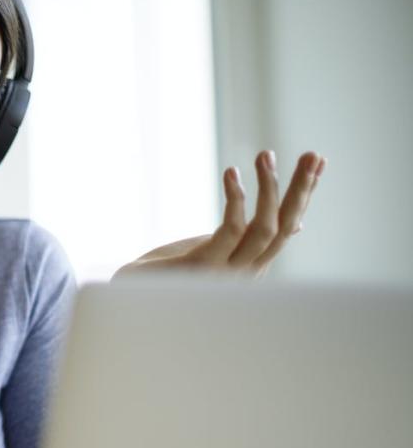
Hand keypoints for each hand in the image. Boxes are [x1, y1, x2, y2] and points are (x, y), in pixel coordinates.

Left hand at [114, 150, 326, 278]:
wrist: (128, 293)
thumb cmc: (172, 272)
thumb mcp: (219, 250)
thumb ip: (252, 238)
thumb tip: (298, 225)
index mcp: (251, 266)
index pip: (288, 227)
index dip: (304, 195)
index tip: (318, 161)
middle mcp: (245, 274)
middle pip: (285, 228)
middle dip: (301, 190)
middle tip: (312, 154)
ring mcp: (225, 274)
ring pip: (264, 229)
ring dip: (269, 189)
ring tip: (265, 155)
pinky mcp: (201, 268)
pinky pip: (229, 231)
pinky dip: (235, 199)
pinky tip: (232, 173)